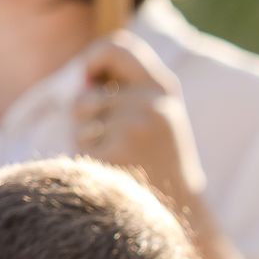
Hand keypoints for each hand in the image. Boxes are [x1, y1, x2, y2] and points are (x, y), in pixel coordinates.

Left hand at [74, 33, 206, 209]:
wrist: (179, 210)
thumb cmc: (159, 162)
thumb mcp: (156, 116)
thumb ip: (124, 89)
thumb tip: (79, 79)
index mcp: (163, 89)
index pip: (118, 47)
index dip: (94, 57)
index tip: (89, 79)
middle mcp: (152, 103)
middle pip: (87, 93)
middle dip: (86, 116)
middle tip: (115, 142)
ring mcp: (134, 127)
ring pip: (81, 118)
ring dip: (86, 138)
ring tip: (117, 157)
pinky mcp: (117, 152)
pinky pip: (80, 143)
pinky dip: (88, 158)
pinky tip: (114, 171)